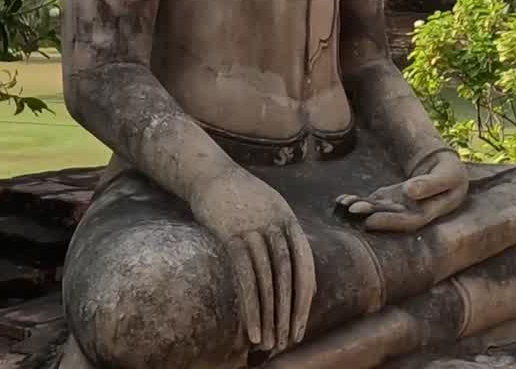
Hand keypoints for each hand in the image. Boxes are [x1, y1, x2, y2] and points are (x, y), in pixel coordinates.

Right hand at [189, 168, 314, 352]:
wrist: (210, 174)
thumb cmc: (239, 196)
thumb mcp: (270, 209)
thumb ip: (281, 234)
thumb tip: (289, 266)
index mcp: (290, 221)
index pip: (306, 265)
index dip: (305, 295)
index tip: (302, 321)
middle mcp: (277, 226)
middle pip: (290, 277)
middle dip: (291, 312)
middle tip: (289, 340)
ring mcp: (255, 231)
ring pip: (269, 281)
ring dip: (271, 316)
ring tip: (270, 342)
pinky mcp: (232, 237)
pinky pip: (246, 279)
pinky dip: (252, 307)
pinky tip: (253, 328)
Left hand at [336, 150, 467, 231]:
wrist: (447, 171)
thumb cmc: (451, 173)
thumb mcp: (448, 174)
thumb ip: (431, 184)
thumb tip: (409, 192)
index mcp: (431, 211)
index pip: (409, 221)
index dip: (390, 222)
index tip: (371, 220)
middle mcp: (412, 213)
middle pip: (390, 219)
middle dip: (370, 216)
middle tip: (351, 211)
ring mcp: (400, 207)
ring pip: (379, 211)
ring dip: (361, 209)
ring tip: (343, 205)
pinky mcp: (390, 200)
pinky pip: (373, 203)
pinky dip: (358, 201)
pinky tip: (342, 200)